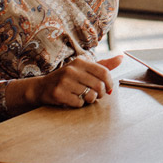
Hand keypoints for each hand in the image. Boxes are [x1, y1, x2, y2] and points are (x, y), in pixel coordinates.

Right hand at [7, 54, 122, 112]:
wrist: (41, 88)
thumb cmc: (67, 78)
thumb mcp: (84, 69)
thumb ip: (103, 65)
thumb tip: (121, 58)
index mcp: (80, 61)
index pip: (104, 72)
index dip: (109, 83)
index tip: (108, 89)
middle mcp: (72, 69)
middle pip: (98, 85)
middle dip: (100, 94)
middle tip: (95, 95)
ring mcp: (64, 81)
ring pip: (89, 96)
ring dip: (89, 100)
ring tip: (83, 96)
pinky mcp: (58, 93)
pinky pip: (78, 103)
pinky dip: (78, 104)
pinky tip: (71, 99)